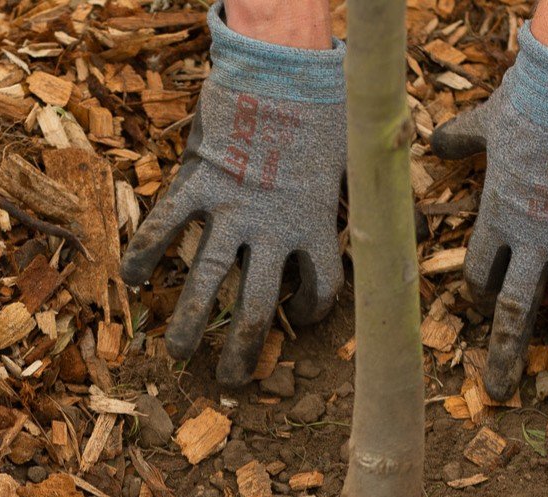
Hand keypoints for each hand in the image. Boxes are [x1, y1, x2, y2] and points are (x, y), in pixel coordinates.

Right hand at [121, 0, 344, 385]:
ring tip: (179, 355)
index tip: (297, 318)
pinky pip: (165, 227)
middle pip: (256, 309)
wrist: (284, 64)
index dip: (312, 313)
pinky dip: (145, 254)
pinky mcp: (198, 185)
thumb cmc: (329, 107)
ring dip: (190, 325)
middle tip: (231, 381)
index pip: (321, 290)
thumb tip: (414, 229)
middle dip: (243, 352)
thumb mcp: (363, 158)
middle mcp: (273, 230)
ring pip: (206, 284)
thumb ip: (380, 199)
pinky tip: (132, 281)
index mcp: (316, 227)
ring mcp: (231, 212)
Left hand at [431, 23, 547, 400]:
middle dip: (508, 354)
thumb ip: (460, 138)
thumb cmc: (527, 105)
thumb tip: (434, 138)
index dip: (479, 294)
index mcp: (495, 222)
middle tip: (501, 392)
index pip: (480, 277)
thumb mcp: (484, 124)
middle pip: (515, 311)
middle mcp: (532, 242)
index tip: (484, 304)